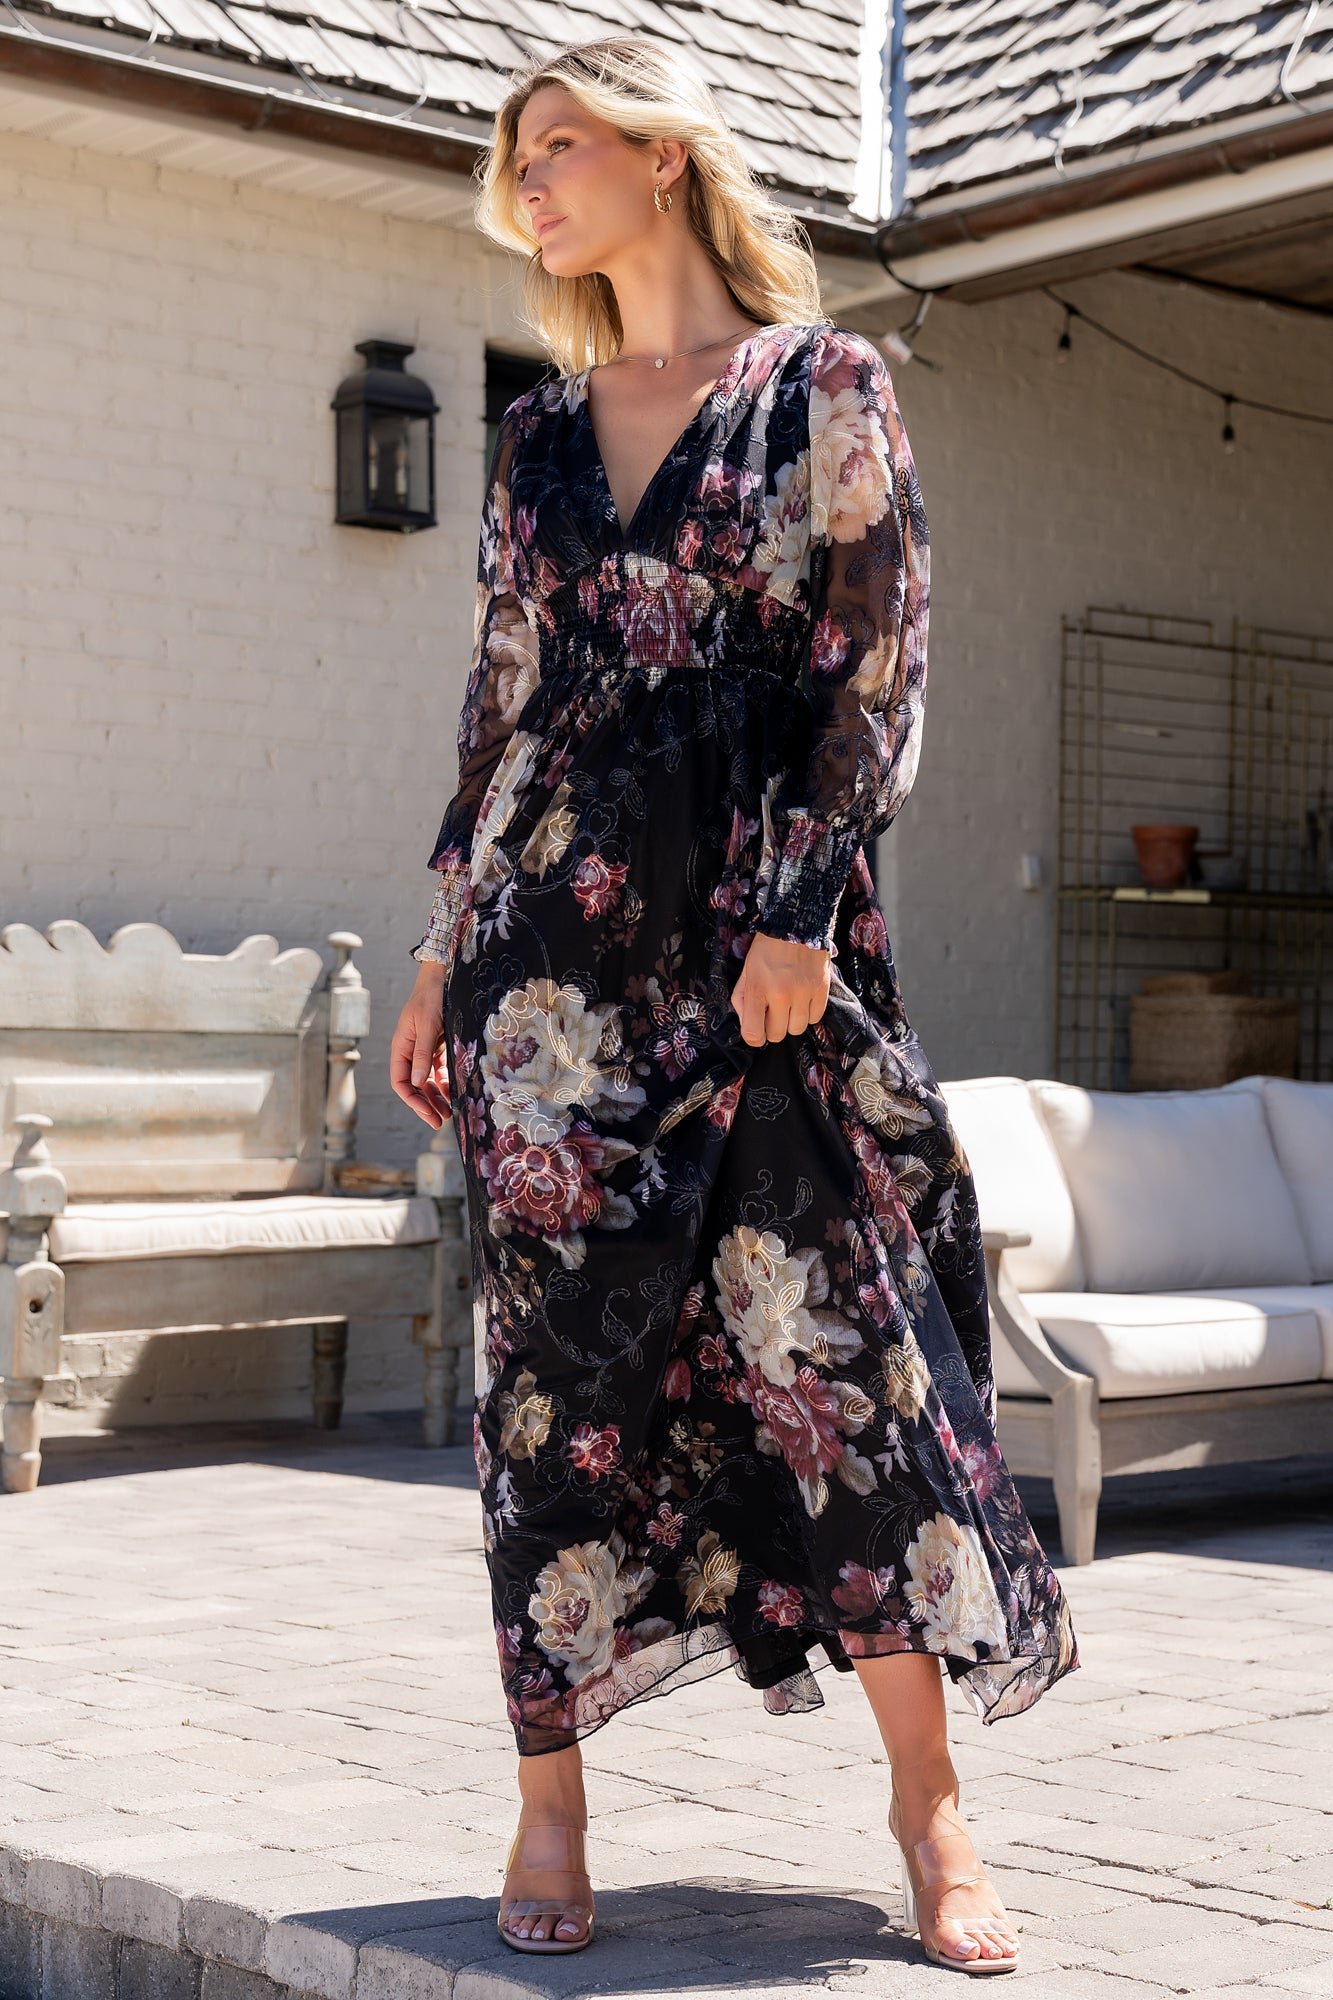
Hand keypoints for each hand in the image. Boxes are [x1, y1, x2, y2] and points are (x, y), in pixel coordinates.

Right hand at [390, 965, 453, 1127]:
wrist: (441, 976)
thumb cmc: (432, 998)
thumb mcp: (429, 1026)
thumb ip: (423, 1054)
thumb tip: (419, 1083)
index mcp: (401, 1047)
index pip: (401, 1082)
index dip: (413, 1101)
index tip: (428, 1114)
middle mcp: (409, 1051)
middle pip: (414, 1085)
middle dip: (425, 1104)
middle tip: (440, 1121)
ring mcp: (422, 1049)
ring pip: (426, 1080)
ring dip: (436, 1097)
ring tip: (448, 1113)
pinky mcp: (436, 1045)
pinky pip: (437, 1069)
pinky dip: (445, 1082)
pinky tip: (454, 1092)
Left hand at [730, 931, 830, 1045]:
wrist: (796, 925)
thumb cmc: (767, 950)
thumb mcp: (746, 972)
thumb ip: (741, 1000)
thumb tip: (748, 1026)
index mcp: (757, 989)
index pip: (753, 1034)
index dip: (754, 1036)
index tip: (757, 1028)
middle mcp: (780, 994)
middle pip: (777, 1035)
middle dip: (773, 1026)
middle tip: (773, 1010)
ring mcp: (803, 993)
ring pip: (797, 1030)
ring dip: (791, 1021)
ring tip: (789, 1004)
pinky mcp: (821, 990)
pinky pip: (814, 1018)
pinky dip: (808, 1013)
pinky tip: (803, 998)